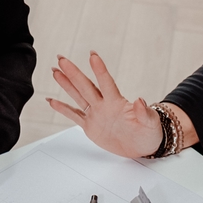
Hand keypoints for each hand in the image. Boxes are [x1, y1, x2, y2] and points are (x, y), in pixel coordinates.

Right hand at [48, 52, 190, 157]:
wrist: (143, 146)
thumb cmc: (149, 132)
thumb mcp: (150, 123)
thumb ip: (144, 112)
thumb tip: (140, 100)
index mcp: (117, 102)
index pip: (106, 82)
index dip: (99, 70)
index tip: (92, 55)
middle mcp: (104, 105)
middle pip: (85, 86)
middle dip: (73, 72)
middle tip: (62, 59)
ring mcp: (96, 114)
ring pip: (78, 96)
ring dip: (66, 84)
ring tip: (55, 71)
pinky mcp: (90, 126)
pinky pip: (74, 115)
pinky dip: (63, 109)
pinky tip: (52, 101)